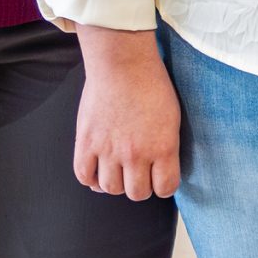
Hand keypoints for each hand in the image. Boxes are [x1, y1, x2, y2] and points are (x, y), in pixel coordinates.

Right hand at [74, 26, 180, 200]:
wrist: (122, 63)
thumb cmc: (151, 84)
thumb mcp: (173, 117)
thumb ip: (166, 146)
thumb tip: (162, 168)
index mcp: (163, 146)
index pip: (165, 188)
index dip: (164, 186)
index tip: (161, 179)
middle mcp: (136, 154)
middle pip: (137, 193)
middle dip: (140, 187)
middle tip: (139, 175)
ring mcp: (108, 150)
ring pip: (111, 189)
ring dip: (116, 183)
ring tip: (119, 170)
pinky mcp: (86, 143)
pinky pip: (84, 176)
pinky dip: (91, 178)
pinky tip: (98, 170)